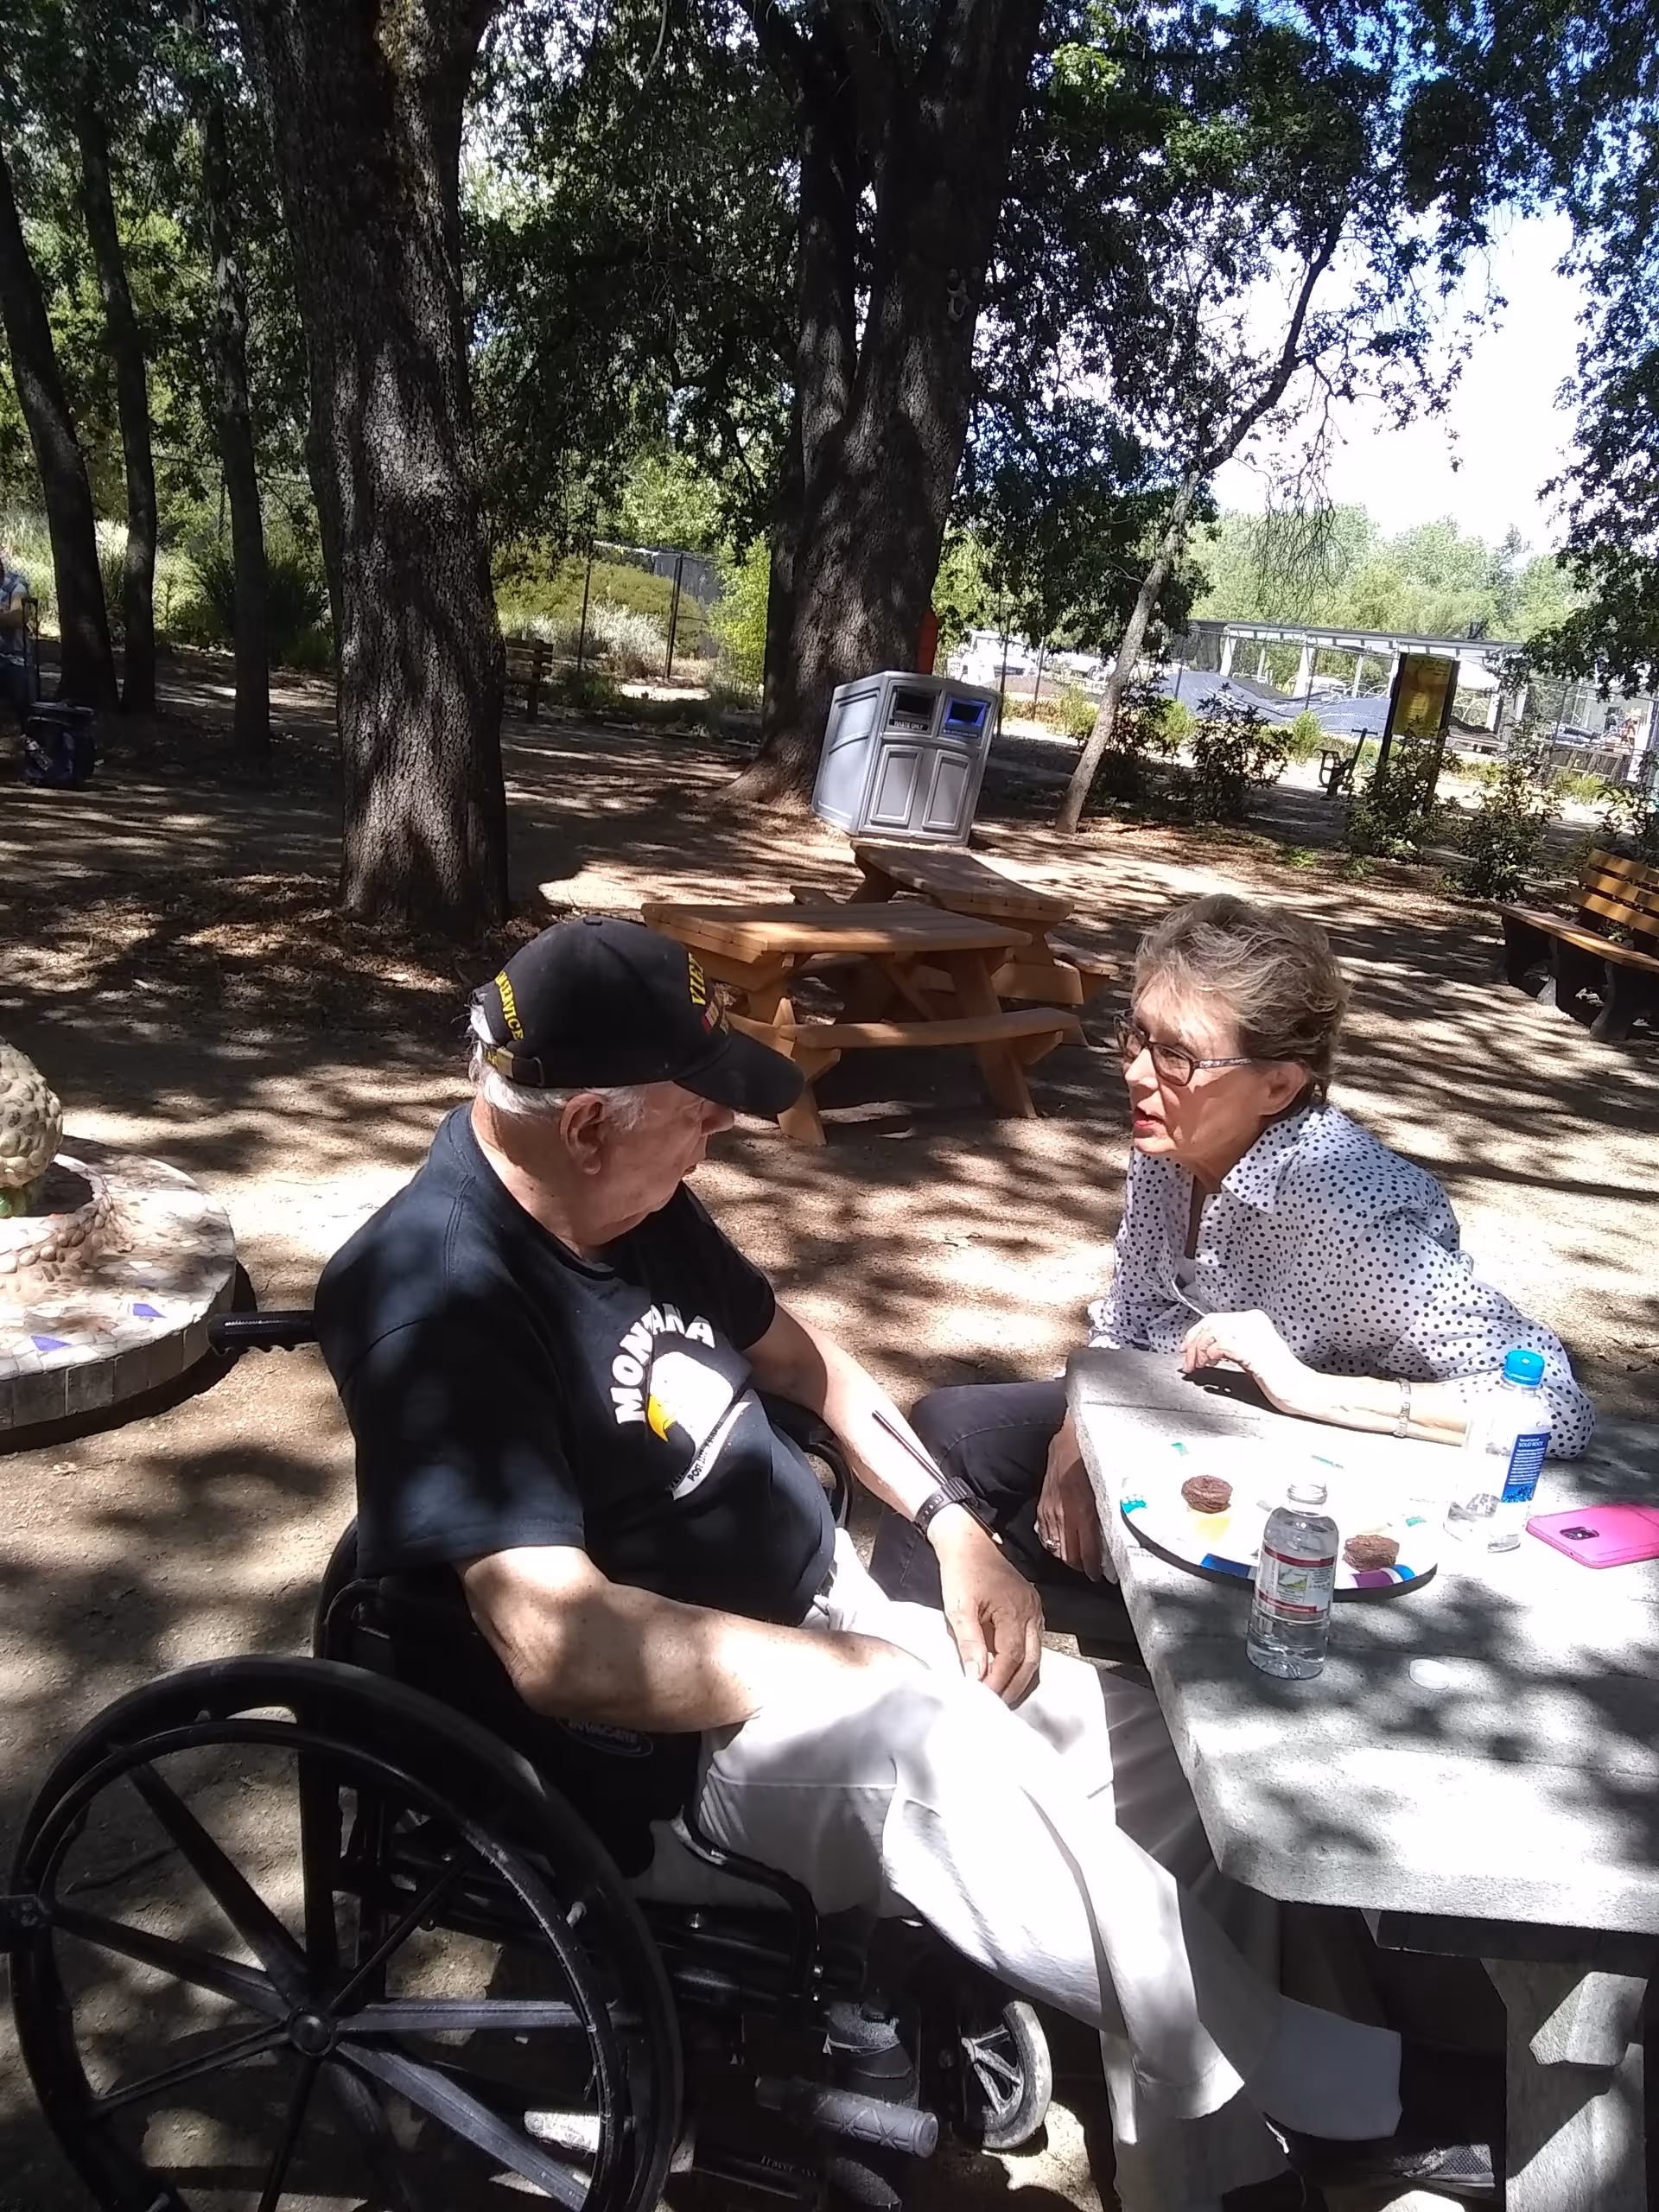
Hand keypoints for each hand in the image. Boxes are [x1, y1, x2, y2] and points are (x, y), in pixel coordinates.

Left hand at [929, 1512, 1042, 1703]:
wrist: (967, 1541)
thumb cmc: (961, 1571)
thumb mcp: (958, 1607)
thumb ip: (969, 1643)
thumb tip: (977, 1677)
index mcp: (1016, 1610)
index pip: (1013, 1657)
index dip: (1000, 1680)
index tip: (985, 1698)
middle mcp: (1032, 1611)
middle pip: (1031, 1660)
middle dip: (1014, 1686)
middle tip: (996, 1704)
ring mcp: (1034, 1609)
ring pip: (1034, 1654)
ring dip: (1018, 1676)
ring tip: (1000, 1693)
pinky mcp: (1029, 1608)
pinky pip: (1031, 1642)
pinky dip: (1020, 1660)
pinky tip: (1004, 1671)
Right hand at [1035, 1428, 1103, 1580]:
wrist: (1068, 1440)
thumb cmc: (1091, 1460)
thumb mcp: (1105, 1486)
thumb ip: (1108, 1511)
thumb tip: (1116, 1535)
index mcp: (1083, 1510)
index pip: (1087, 1551)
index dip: (1094, 1567)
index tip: (1101, 1576)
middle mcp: (1063, 1515)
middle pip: (1069, 1555)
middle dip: (1081, 1566)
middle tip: (1092, 1570)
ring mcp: (1049, 1512)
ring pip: (1056, 1549)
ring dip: (1067, 1558)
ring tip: (1078, 1560)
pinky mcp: (1041, 1507)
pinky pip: (1045, 1536)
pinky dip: (1054, 1545)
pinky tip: (1062, 1545)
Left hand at [1181, 1309, 1323, 1417]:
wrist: (1299, 1389)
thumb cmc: (1279, 1378)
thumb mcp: (1249, 1355)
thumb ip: (1229, 1347)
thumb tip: (1202, 1351)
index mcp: (1254, 1320)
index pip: (1216, 1319)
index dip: (1196, 1332)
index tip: (1187, 1347)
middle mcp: (1252, 1322)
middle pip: (1211, 1323)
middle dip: (1194, 1342)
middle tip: (1187, 1360)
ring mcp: (1252, 1333)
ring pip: (1212, 1333)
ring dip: (1199, 1350)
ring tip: (1196, 1366)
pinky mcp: (1251, 1348)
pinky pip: (1219, 1344)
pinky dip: (1208, 1354)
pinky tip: (1208, 1364)